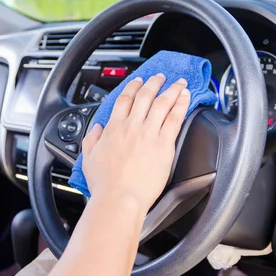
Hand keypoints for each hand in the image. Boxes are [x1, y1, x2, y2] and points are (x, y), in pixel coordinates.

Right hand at [81, 74, 190, 213]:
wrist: (119, 198)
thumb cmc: (105, 185)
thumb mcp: (89, 158)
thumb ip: (92, 139)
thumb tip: (97, 129)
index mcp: (113, 128)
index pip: (124, 100)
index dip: (132, 87)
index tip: (138, 81)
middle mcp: (132, 127)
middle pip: (145, 96)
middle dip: (153, 83)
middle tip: (159, 77)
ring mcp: (149, 133)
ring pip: (162, 102)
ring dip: (171, 89)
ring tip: (178, 82)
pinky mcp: (164, 144)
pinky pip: (175, 118)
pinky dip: (181, 104)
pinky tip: (186, 97)